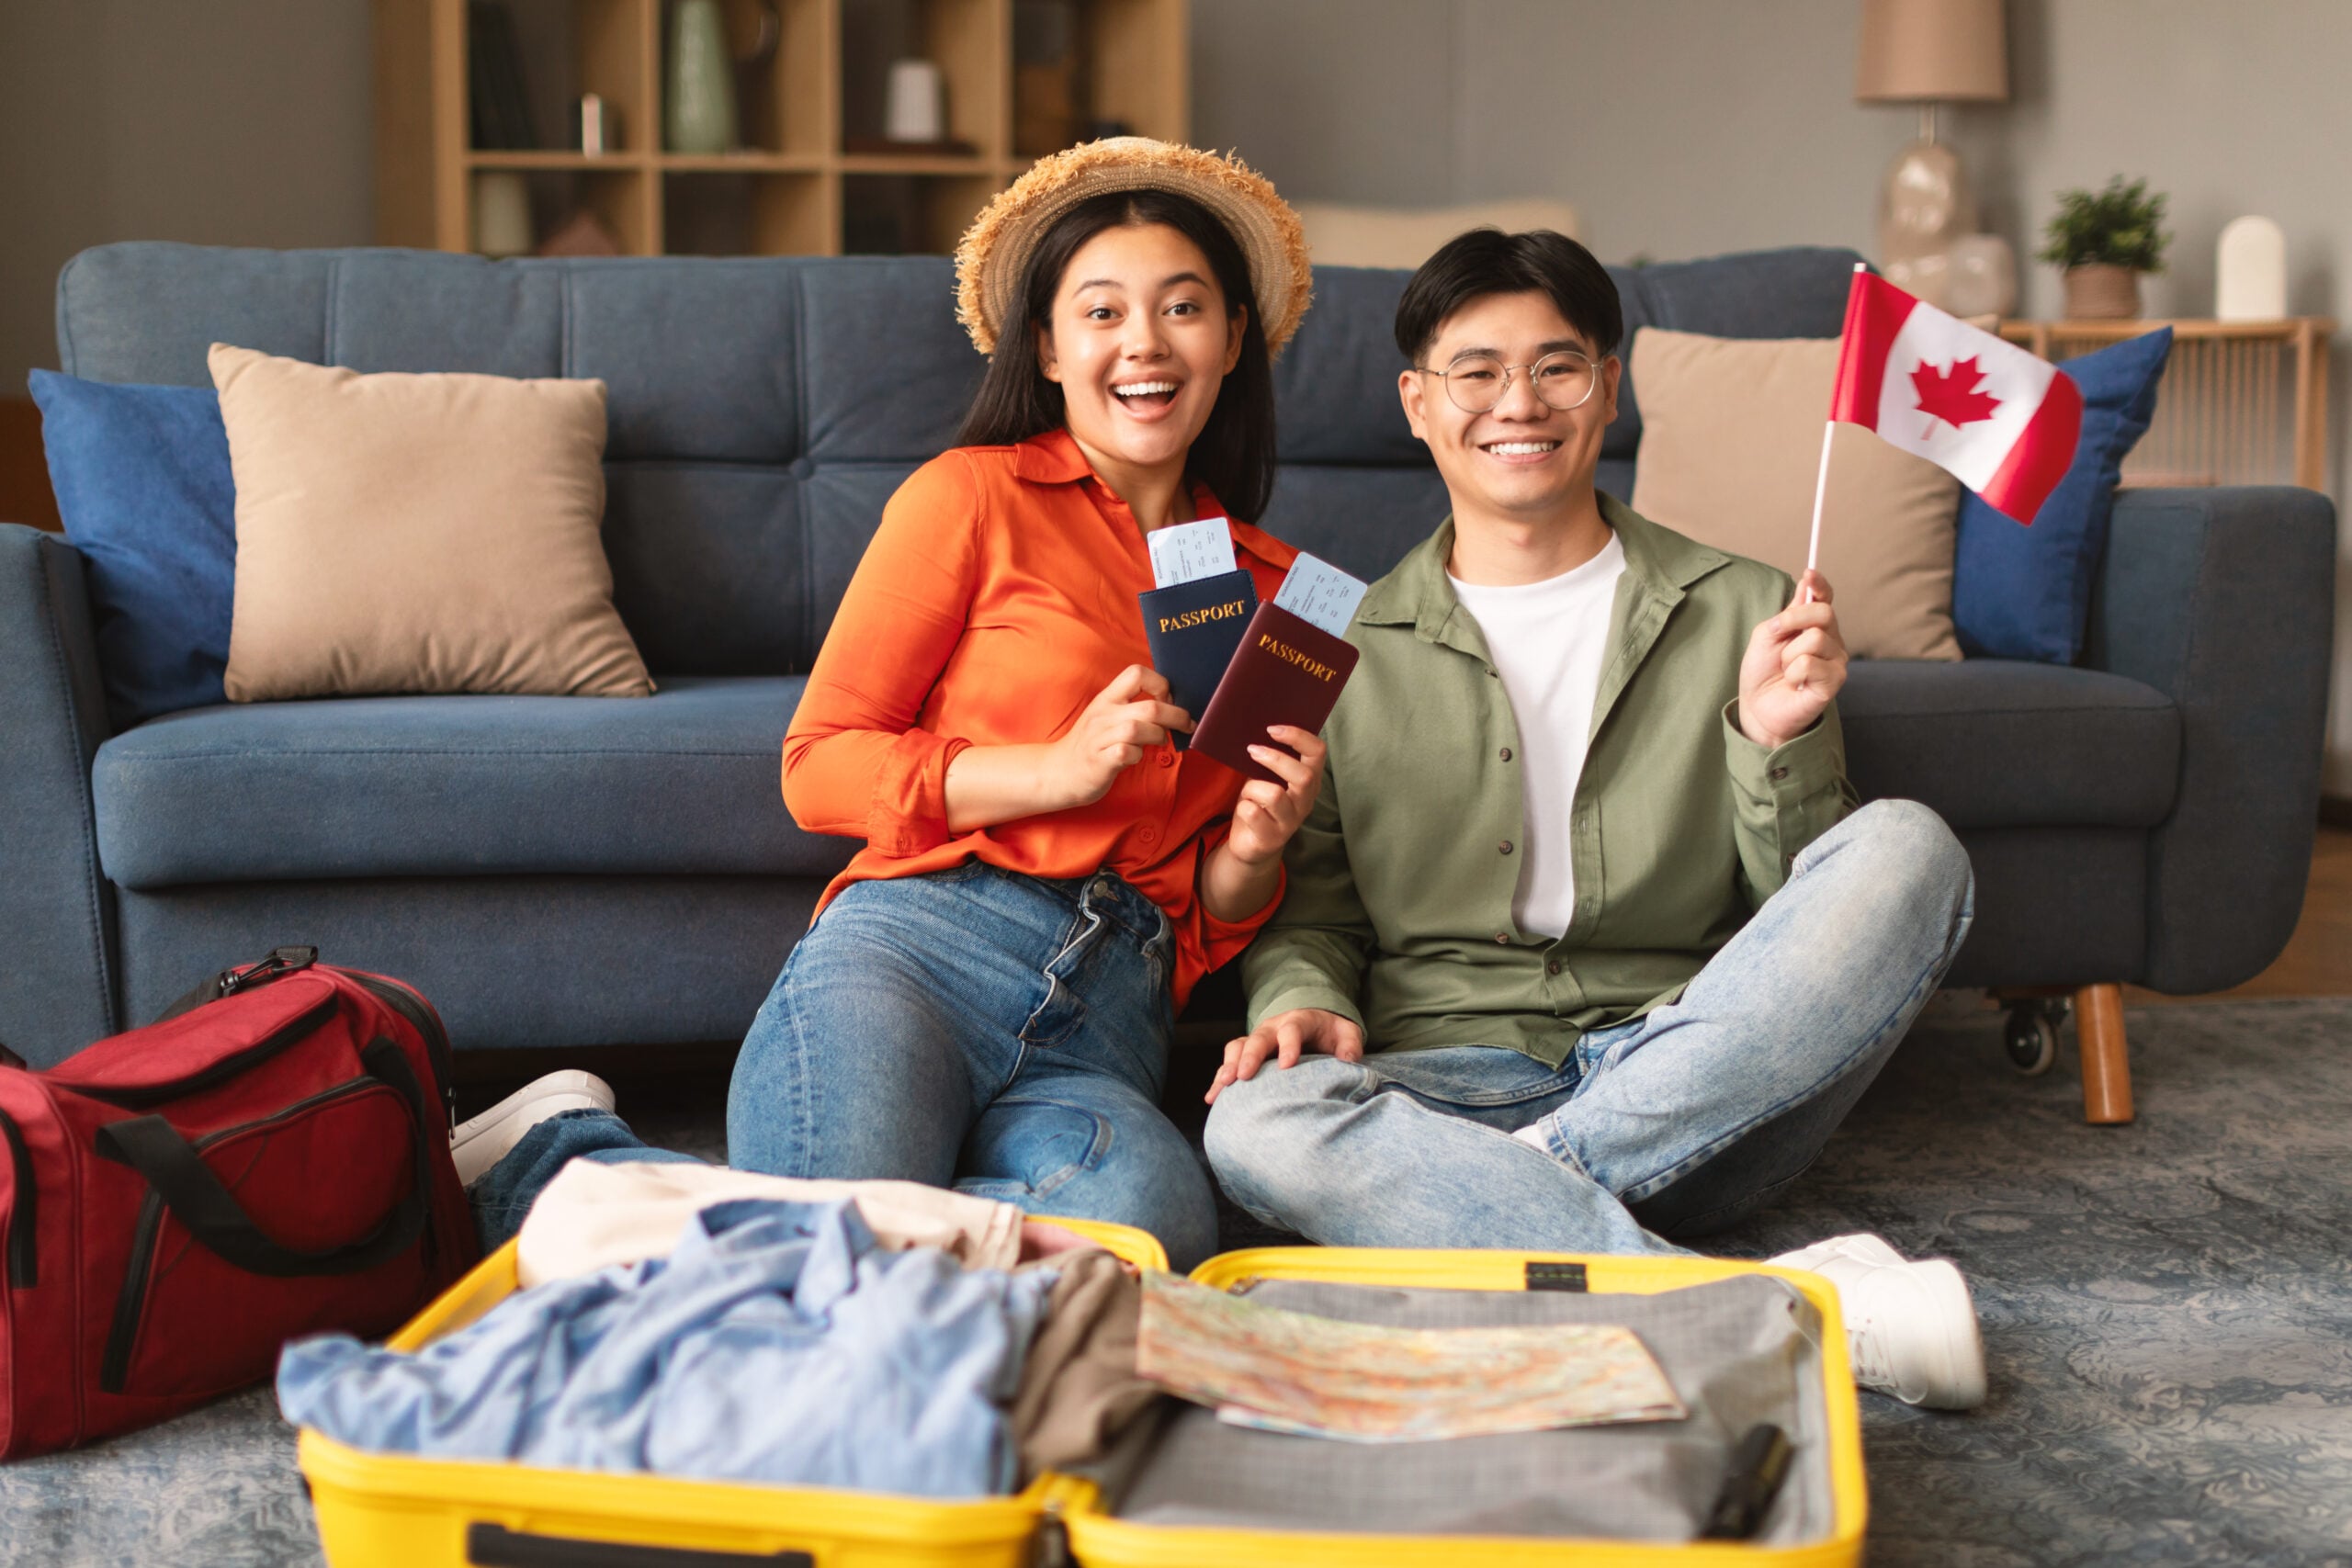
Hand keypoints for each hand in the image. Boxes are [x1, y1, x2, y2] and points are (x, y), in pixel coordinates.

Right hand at [1051, 664, 1191, 808]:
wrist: (1059, 772)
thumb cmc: (1093, 744)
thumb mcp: (1108, 716)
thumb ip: (1133, 707)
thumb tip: (1172, 704)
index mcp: (1107, 698)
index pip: (1137, 673)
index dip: (1161, 683)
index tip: (1168, 699)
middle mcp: (1103, 714)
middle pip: (1151, 707)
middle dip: (1177, 716)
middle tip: (1187, 725)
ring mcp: (1100, 738)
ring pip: (1139, 729)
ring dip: (1159, 736)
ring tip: (1159, 742)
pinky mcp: (1100, 761)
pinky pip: (1126, 753)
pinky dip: (1137, 756)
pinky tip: (1135, 757)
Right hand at [1206, 1008, 1364, 1103]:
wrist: (1313, 1024)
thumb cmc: (1330, 1033)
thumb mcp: (1346, 1033)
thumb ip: (1350, 1045)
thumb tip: (1348, 1061)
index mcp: (1299, 1021)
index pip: (1292, 1030)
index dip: (1289, 1046)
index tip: (1287, 1066)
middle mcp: (1273, 1028)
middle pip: (1258, 1038)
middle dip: (1249, 1057)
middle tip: (1244, 1076)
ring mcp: (1257, 1039)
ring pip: (1238, 1047)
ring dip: (1229, 1066)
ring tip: (1223, 1086)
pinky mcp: (1247, 1053)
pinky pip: (1229, 1062)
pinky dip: (1219, 1078)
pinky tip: (1212, 1098)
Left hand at [1224, 726, 1326, 865]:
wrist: (1251, 845)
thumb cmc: (1260, 804)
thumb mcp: (1267, 778)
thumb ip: (1270, 760)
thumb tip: (1259, 733)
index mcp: (1309, 782)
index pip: (1318, 753)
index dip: (1298, 737)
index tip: (1273, 729)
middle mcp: (1305, 802)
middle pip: (1303, 776)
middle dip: (1274, 759)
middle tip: (1252, 750)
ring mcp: (1290, 822)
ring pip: (1275, 795)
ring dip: (1253, 788)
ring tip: (1248, 792)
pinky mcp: (1272, 838)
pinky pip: (1253, 813)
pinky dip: (1243, 807)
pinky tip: (1244, 811)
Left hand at [1736, 570, 1847, 749]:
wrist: (1758, 708)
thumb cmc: (1763, 672)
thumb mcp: (1766, 636)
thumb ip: (1785, 614)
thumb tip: (1805, 585)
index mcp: (1814, 626)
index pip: (1825, 598)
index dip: (1819, 584)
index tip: (1808, 573)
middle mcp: (1831, 640)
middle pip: (1824, 612)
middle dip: (1795, 619)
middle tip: (1778, 635)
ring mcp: (1836, 660)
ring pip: (1815, 638)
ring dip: (1789, 654)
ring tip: (1786, 670)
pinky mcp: (1835, 680)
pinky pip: (1810, 662)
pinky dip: (1793, 672)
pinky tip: (1795, 683)